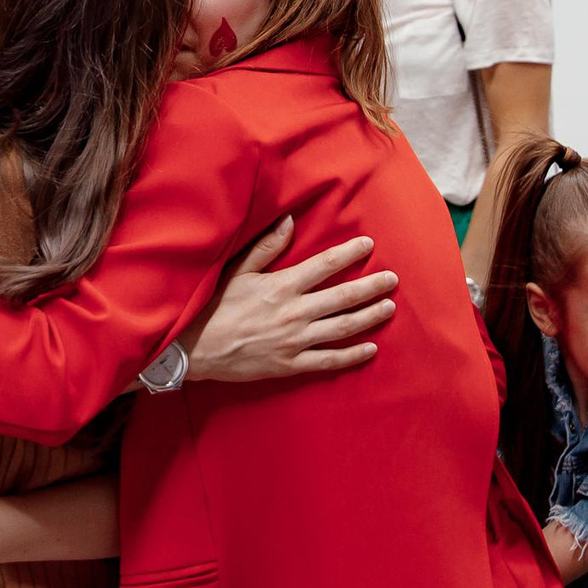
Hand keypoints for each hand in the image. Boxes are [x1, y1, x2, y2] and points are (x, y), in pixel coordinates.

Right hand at [183, 219, 396, 383]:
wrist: (195, 349)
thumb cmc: (214, 307)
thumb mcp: (237, 272)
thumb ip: (266, 248)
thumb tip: (289, 222)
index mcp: (281, 286)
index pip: (324, 266)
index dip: (349, 254)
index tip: (369, 245)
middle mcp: (294, 313)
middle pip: (343, 298)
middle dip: (371, 287)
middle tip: (392, 279)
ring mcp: (295, 341)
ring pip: (342, 328)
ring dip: (369, 317)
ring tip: (389, 308)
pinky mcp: (291, 365)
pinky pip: (329, 360)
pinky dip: (352, 355)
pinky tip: (370, 348)